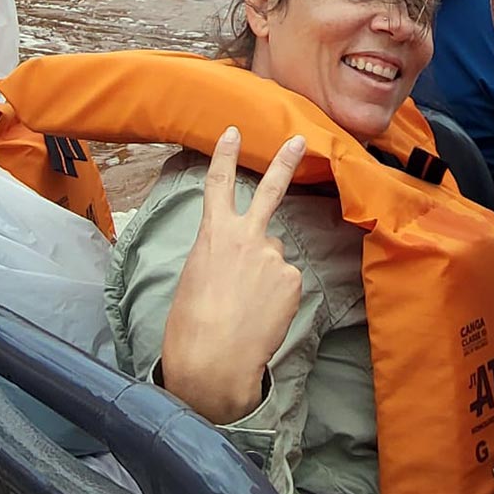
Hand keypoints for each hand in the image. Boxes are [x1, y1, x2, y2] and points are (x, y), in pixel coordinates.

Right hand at [159, 129, 306, 423]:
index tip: (233, 132)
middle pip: (270, 191)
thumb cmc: (192, 326)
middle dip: (285, 162)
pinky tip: (261, 315)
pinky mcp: (292, 279)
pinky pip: (286, 282)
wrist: (213, 361)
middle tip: (301, 140)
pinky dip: (276, 297)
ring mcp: (274, 256)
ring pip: (274, 256)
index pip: (217, 184)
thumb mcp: (196, 277)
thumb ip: (223, 255)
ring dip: (265, 275)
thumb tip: (247, 254)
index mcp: (213, 235)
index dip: (225, 156)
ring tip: (246, 305)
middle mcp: (247, 237)